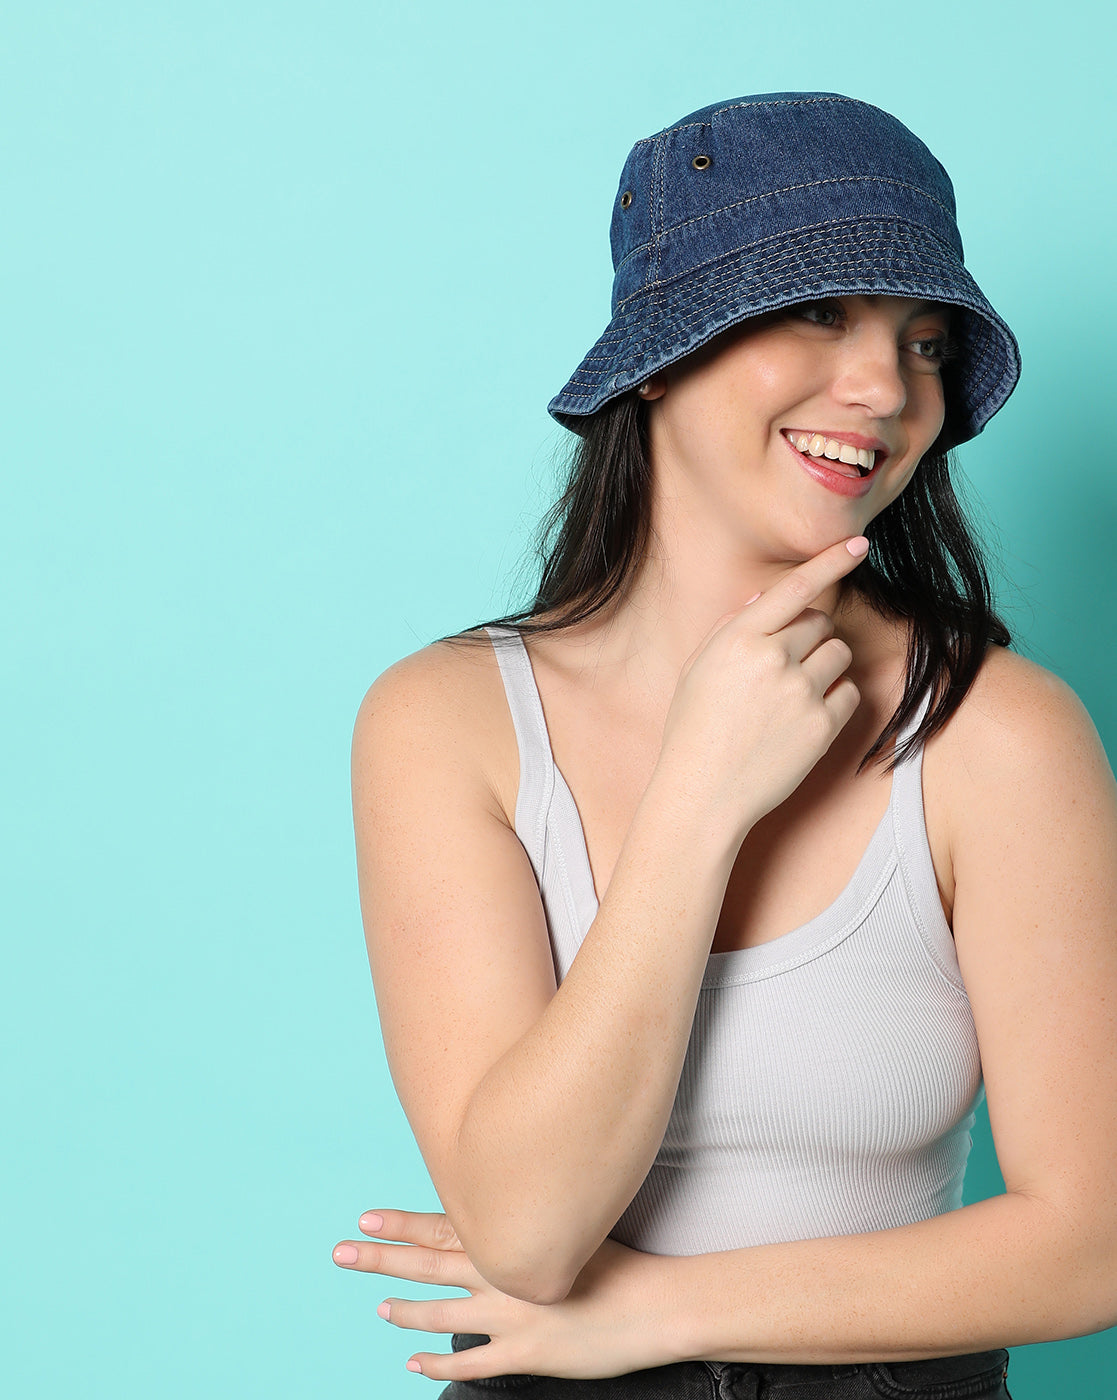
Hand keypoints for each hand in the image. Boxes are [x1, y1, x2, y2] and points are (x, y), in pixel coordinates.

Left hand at [332, 1209, 681, 1380]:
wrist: (653, 1304)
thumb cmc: (620, 1263)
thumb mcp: (571, 1231)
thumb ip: (531, 1228)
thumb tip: (501, 1221)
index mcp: (514, 1241)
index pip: (445, 1227)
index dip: (403, 1223)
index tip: (367, 1216)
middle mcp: (504, 1274)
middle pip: (428, 1264)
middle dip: (382, 1257)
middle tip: (342, 1251)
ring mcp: (512, 1315)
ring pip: (440, 1314)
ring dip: (405, 1311)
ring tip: (378, 1307)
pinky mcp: (525, 1353)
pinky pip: (470, 1361)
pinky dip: (436, 1363)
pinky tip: (412, 1363)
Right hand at [655, 536, 867, 839]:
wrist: (702, 796)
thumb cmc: (694, 730)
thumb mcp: (698, 669)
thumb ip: (731, 628)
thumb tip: (767, 596)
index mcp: (738, 640)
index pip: (794, 588)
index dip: (831, 561)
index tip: (858, 544)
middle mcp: (772, 659)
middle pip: (821, 623)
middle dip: (811, 636)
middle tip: (785, 667)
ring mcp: (801, 693)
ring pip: (839, 654)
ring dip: (826, 665)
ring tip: (793, 695)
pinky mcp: (823, 726)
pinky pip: (849, 693)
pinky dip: (834, 700)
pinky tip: (803, 720)